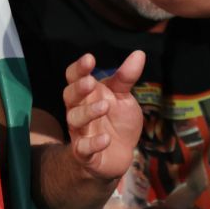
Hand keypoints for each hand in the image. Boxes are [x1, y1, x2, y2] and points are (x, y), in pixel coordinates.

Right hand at [63, 51, 145, 180]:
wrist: (118, 155)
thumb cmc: (117, 121)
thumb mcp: (123, 98)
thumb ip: (126, 78)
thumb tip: (139, 53)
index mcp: (86, 94)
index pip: (75, 77)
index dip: (79, 68)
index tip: (90, 58)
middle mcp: (78, 111)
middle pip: (70, 97)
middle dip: (78, 89)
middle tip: (91, 82)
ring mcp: (80, 132)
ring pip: (74, 120)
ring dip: (88, 113)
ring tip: (105, 106)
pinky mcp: (85, 154)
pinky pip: (83, 149)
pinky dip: (93, 144)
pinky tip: (106, 139)